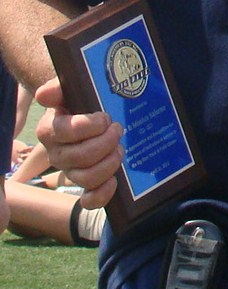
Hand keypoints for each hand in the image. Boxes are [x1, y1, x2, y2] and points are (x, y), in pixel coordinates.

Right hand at [33, 78, 123, 209]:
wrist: (87, 113)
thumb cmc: (80, 101)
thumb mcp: (70, 90)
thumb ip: (58, 88)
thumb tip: (46, 94)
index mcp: (51, 130)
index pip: (66, 132)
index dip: (90, 125)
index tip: (105, 117)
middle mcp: (57, 154)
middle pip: (81, 157)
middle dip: (106, 142)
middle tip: (117, 129)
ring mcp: (71, 170)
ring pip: (87, 177)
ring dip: (110, 163)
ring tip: (120, 148)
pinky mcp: (85, 184)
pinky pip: (89, 200)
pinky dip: (103, 194)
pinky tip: (115, 180)